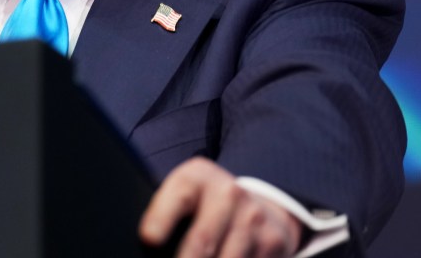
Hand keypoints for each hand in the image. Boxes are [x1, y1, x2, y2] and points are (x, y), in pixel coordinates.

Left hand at [139, 157, 302, 257]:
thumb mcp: (183, 196)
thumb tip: (148, 243)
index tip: (149, 240)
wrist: (257, 207)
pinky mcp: (272, 242)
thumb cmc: (203, 206)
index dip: (161, 219)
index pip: (180, 196)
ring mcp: (253, 218)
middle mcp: (229, 194)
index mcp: (198, 176)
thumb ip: (165, 214)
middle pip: (202, 242)